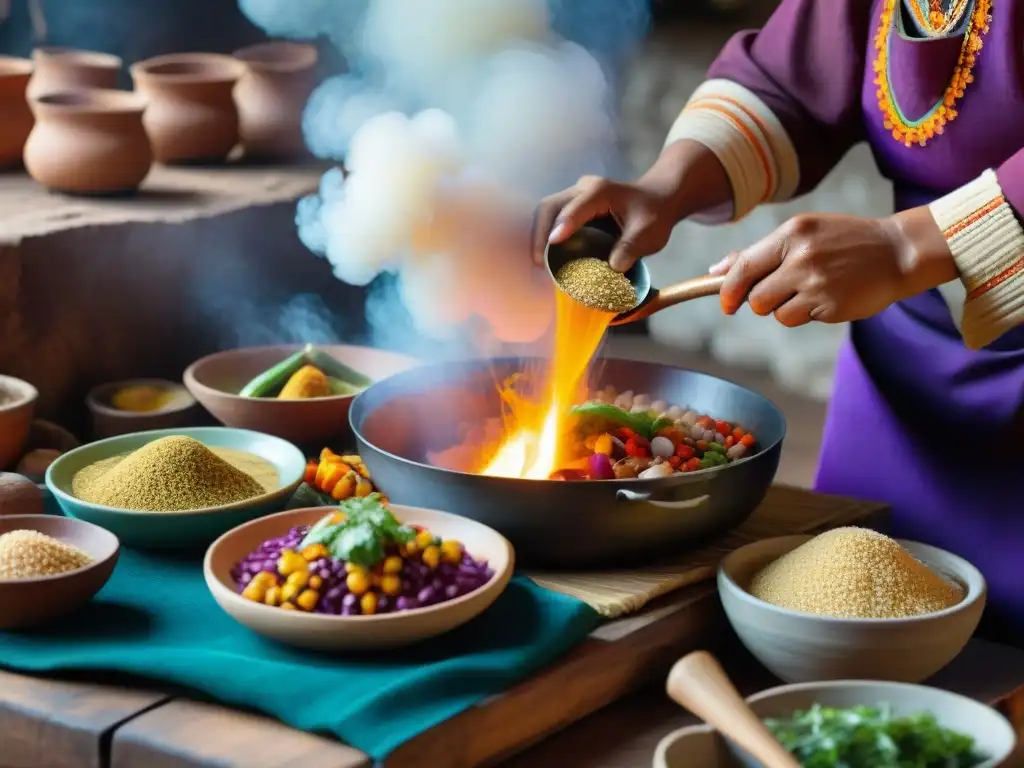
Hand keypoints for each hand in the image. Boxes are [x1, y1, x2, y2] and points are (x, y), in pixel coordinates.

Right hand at [532, 175, 678, 271]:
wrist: (658, 199)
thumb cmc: (654, 214)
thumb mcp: (649, 233)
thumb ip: (631, 248)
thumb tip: (612, 268)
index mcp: (601, 192)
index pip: (575, 208)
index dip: (563, 226)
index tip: (553, 244)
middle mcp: (583, 189)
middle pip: (551, 206)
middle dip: (540, 233)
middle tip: (539, 261)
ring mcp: (575, 196)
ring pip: (547, 211)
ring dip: (540, 235)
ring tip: (540, 261)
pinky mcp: (573, 206)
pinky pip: (552, 218)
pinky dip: (545, 235)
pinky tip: (547, 256)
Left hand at [709, 209, 957, 325]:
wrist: (897, 251)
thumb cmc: (844, 242)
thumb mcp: (803, 234)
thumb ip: (759, 253)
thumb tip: (717, 271)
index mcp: (792, 234)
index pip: (744, 268)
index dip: (727, 290)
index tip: (725, 304)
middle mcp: (802, 257)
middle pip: (756, 298)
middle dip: (762, 302)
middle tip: (783, 292)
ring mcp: (816, 283)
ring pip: (776, 313)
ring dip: (786, 309)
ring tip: (811, 290)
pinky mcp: (830, 305)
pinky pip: (798, 319)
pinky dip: (806, 314)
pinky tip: (826, 297)